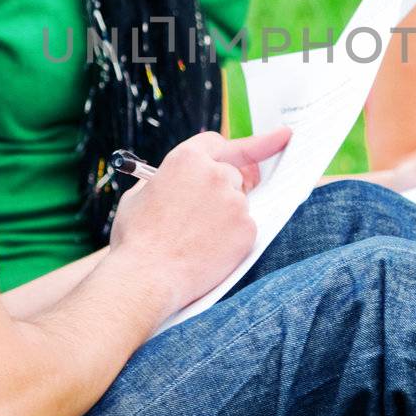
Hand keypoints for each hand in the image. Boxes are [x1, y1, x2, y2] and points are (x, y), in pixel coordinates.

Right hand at [109, 127, 289, 318]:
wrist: (147, 278)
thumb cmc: (137, 239)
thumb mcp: (139, 195)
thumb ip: (163, 180)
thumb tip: (173, 180)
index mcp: (186, 159)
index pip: (218, 142)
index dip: (233, 147)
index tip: (278, 137)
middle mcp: (215, 173)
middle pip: (232, 173)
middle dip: (223, 188)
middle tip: (207, 212)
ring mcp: (234, 201)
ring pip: (239, 203)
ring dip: (225, 216)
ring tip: (195, 240)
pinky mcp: (247, 228)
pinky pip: (246, 228)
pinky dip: (233, 239)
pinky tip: (208, 251)